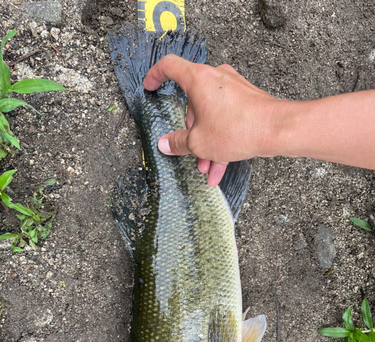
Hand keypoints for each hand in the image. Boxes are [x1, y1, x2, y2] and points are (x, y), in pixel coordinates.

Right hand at [143, 56, 282, 185]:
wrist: (277, 130)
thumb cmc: (239, 129)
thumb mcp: (199, 142)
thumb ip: (178, 142)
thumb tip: (165, 143)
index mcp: (199, 80)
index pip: (169, 67)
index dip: (155, 75)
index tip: (150, 86)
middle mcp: (216, 79)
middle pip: (192, 103)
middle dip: (190, 132)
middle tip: (190, 151)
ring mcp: (233, 89)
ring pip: (211, 117)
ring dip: (207, 143)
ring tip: (207, 167)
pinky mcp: (245, 101)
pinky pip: (226, 122)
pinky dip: (221, 142)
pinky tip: (219, 168)